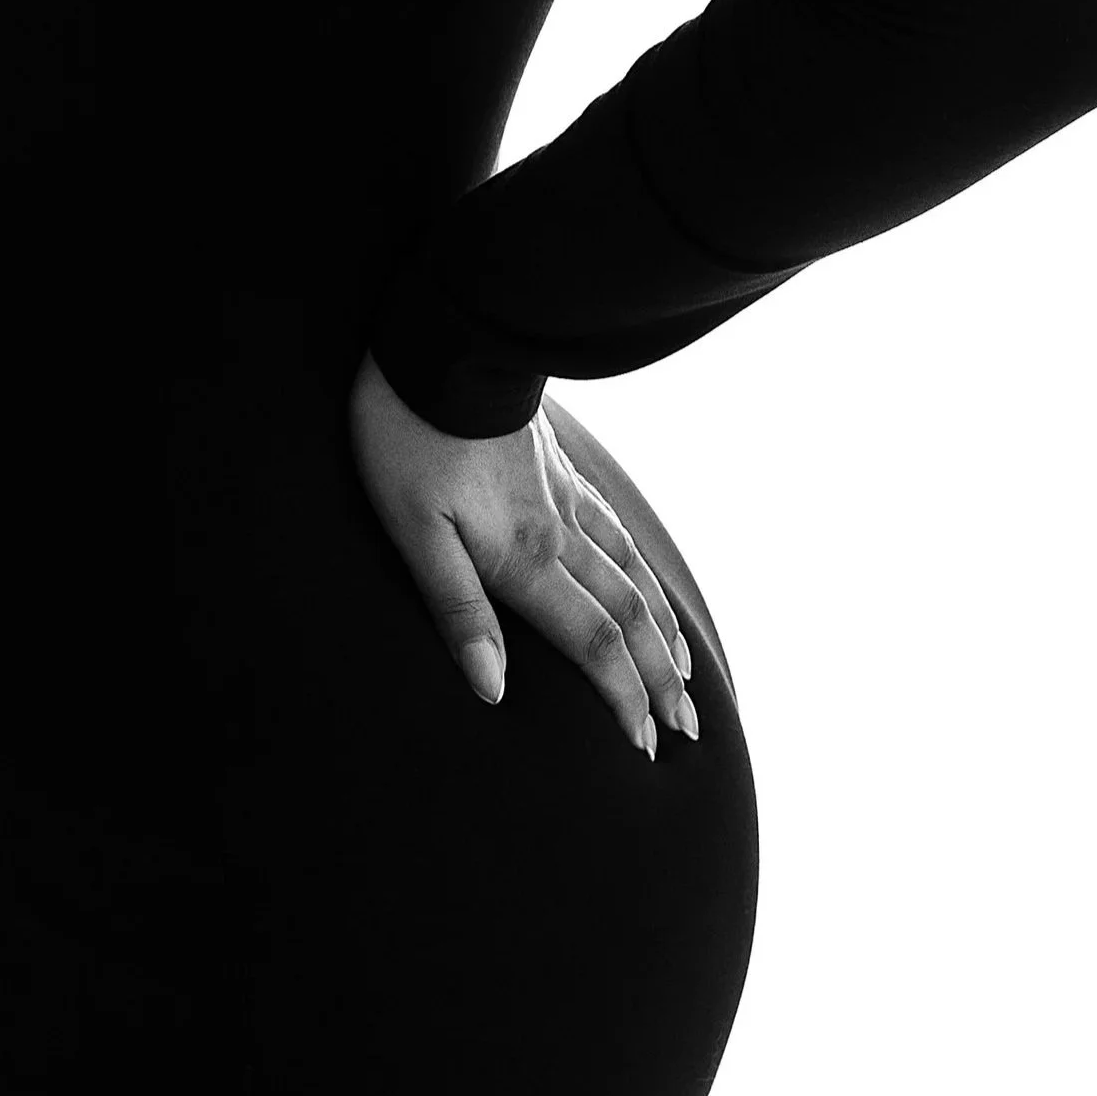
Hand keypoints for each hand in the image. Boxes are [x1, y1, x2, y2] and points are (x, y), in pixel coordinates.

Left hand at [347, 347, 700, 752]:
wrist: (439, 347)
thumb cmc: (408, 440)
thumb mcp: (413, 532)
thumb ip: (457, 609)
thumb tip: (493, 691)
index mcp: (525, 558)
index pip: (593, 644)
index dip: (621, 699)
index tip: (646, 748)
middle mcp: (559, 532)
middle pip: (627, 616)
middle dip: (658, 680)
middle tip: (687, 731)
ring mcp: (564, 495)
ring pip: (632, 572)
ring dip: (663, 629)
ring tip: (684, 672)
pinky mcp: (555, 465)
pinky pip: (617, 528)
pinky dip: (644, 566)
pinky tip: (646, 574)